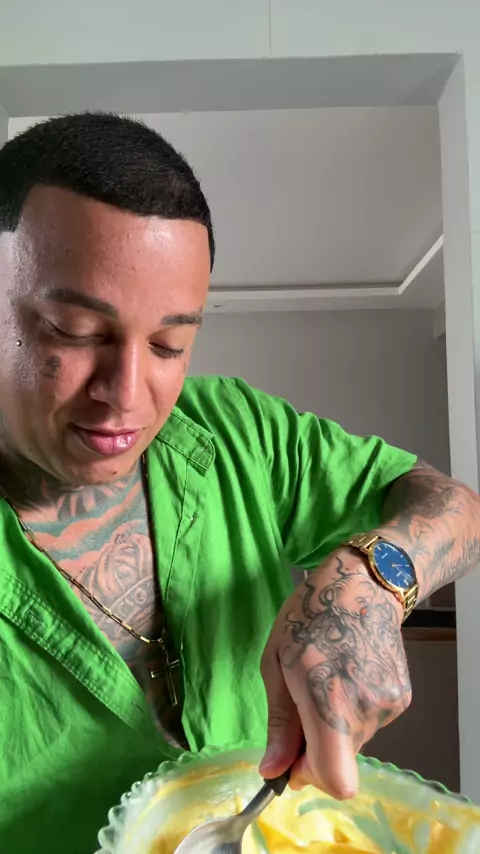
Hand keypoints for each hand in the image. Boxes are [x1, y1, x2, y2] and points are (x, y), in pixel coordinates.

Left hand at [259, 548, 411, 797]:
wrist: (362, 586)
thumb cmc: (308, 617)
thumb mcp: (277, 664)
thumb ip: (280, 724)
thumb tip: (272, 771)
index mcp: (330, 700)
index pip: (336, 779)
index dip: (311, 778)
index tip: (292, 758)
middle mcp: (366, 709)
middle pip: (341, 761)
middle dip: (316, 747)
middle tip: (302, 706)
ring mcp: (388, 705)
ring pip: (354, 743)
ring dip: (336, 727)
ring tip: (327, 680)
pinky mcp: (402, 698)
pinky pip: (370, 724)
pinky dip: (354, 712)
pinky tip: (348, 675)